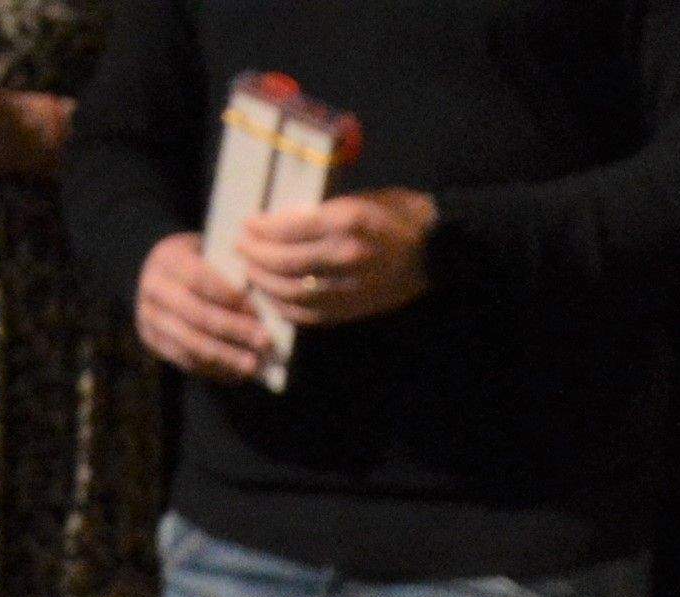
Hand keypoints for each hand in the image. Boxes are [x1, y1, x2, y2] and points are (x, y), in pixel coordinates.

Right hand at [132, 231, 280, 385]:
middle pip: (196, 314)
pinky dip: (213, 370)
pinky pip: (184, 361)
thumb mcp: (207, 252)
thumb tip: (266, 303)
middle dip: (234, 330)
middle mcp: (153, 289)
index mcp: (168, 259)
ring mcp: (148, 318)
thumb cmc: (197, 261)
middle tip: (264, 341)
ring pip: (190, 344)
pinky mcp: (152, 342)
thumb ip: (228, 270)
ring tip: (253, 365)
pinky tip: (236, 374)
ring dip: (225, 357)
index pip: (200, 279)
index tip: (258, 311)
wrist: (158, 275)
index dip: (229, 297)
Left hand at [235, 190, 437, 327]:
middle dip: (256, 256)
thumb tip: (282, 223)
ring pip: (291, 292)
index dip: (262, 229)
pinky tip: (273, 298)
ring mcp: (348, 287)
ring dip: (265, 283)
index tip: (247, 225)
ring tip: (252, 272)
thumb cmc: (399, 213)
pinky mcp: (352, 308)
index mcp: (347, 221)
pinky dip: (284, 307)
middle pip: (284, 262)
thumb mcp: (361, 198)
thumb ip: (322, 212)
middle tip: (242, 248)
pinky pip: (309, 314)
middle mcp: (345, 255)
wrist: (437, 248)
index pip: (289, 229)